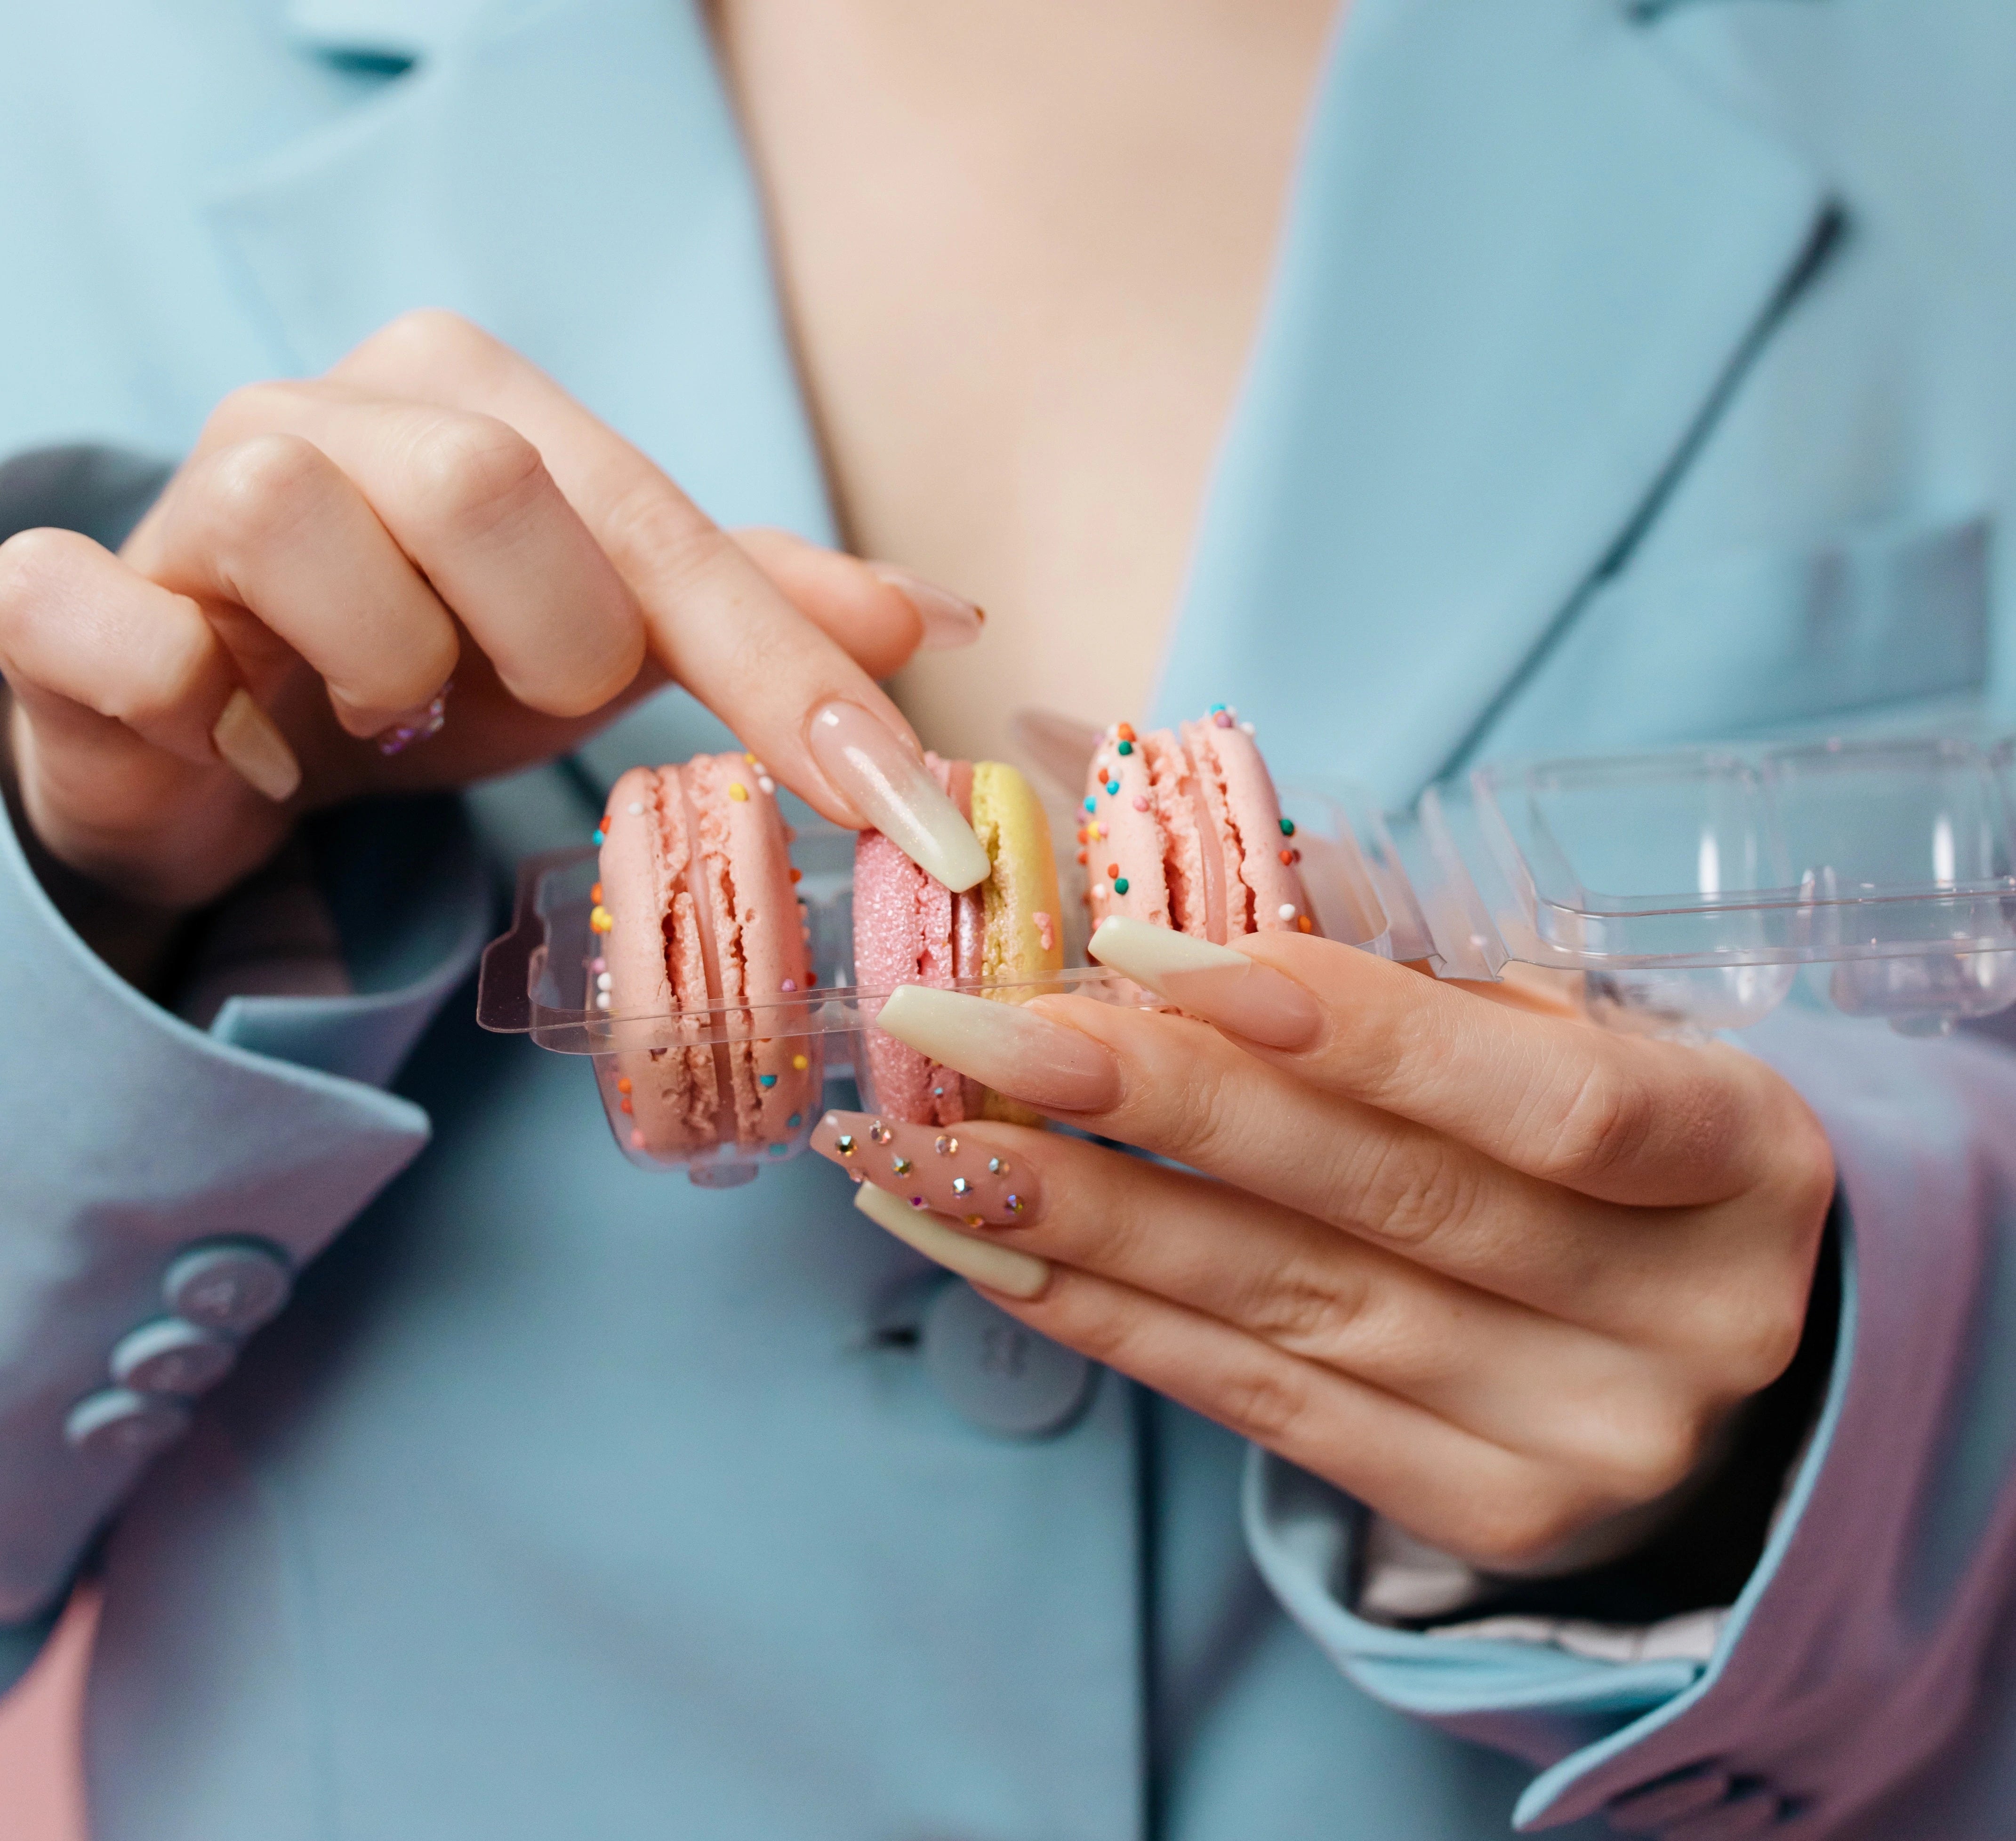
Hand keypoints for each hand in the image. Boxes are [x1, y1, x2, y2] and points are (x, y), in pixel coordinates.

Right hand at [0, 310, 982, 910]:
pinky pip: (120, 621)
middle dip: (543, 643)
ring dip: (384, 673)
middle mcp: (333, 409)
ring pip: (306, 526)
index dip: (783, 667)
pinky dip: (196, 698)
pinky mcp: (69, 597)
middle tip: (514, 703)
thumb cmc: (428, 667)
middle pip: (490, 488)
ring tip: (374, 713)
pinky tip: (241, 741)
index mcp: (477, 401)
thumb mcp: (609, 635)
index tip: (895, 800)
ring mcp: (188, 491)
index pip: (658, 518)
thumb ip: (757, 615)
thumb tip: (931, 618)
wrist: (220, 735)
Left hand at [821, 921, 1834, 1573]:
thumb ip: (1416, 986)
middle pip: (1378, 1201)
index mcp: (1740, 1158)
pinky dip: (1107, 1316)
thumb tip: (1178, 887)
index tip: (1139, 945)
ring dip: (1074, 1217)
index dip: (1346, 1024)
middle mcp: (1679, 1319)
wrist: (1735, 1369)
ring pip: (1287, 1307)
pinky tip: (982, 1248)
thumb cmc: (1625, 1154)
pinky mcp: (1484, 1511)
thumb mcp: (1579, 1040)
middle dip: (1144, 1101)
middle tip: (957, 1025)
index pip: (1543, 1097)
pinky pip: (1259, 1402)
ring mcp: (1581, 1441)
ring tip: (910, 1148)